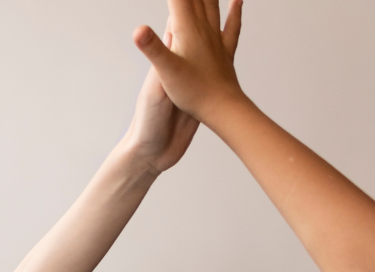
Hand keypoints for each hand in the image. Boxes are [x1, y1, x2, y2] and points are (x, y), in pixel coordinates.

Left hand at [117, 6, 242, 173]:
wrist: (152, 153)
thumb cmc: (147, 123)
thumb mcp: (156, 90)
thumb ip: (163, 62)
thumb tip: (173, 31)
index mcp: (165, 61)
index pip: (176, 22)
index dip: (185, 5)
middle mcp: (177, 64)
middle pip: (192, 28)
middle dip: (203, 8)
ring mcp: (189, 77)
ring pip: (205, 45)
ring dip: (215, 25)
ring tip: (227, 3)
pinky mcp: (199, 92)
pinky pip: (213, 66)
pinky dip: (221, 51)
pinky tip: (225, 44)